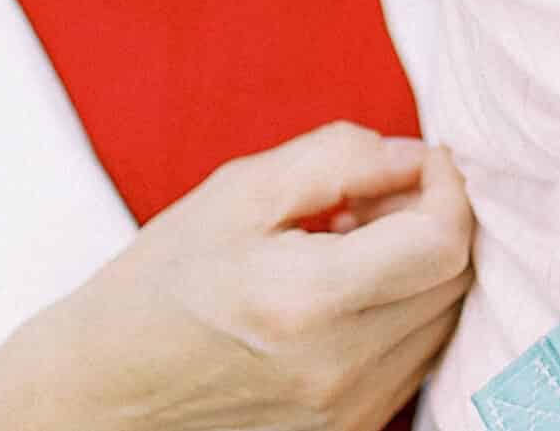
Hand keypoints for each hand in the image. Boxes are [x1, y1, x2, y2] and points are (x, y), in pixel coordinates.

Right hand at [0, 124, 472, 430]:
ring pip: (443, 321)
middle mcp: (339, 368)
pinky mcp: (349, 430)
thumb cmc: (163, 282)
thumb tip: (415, 156)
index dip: (448, 188)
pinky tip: (349, 289)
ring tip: (355, 240)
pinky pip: (416, 358)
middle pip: (454, 281)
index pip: (443, 243)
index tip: (420, 161)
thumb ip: (338, 159)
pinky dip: (404, 311)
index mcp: (307, 301)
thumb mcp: (238, 193)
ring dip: (422, 267)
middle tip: (379, 192)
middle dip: (437, 219)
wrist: (105, 389)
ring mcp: (348, 411)